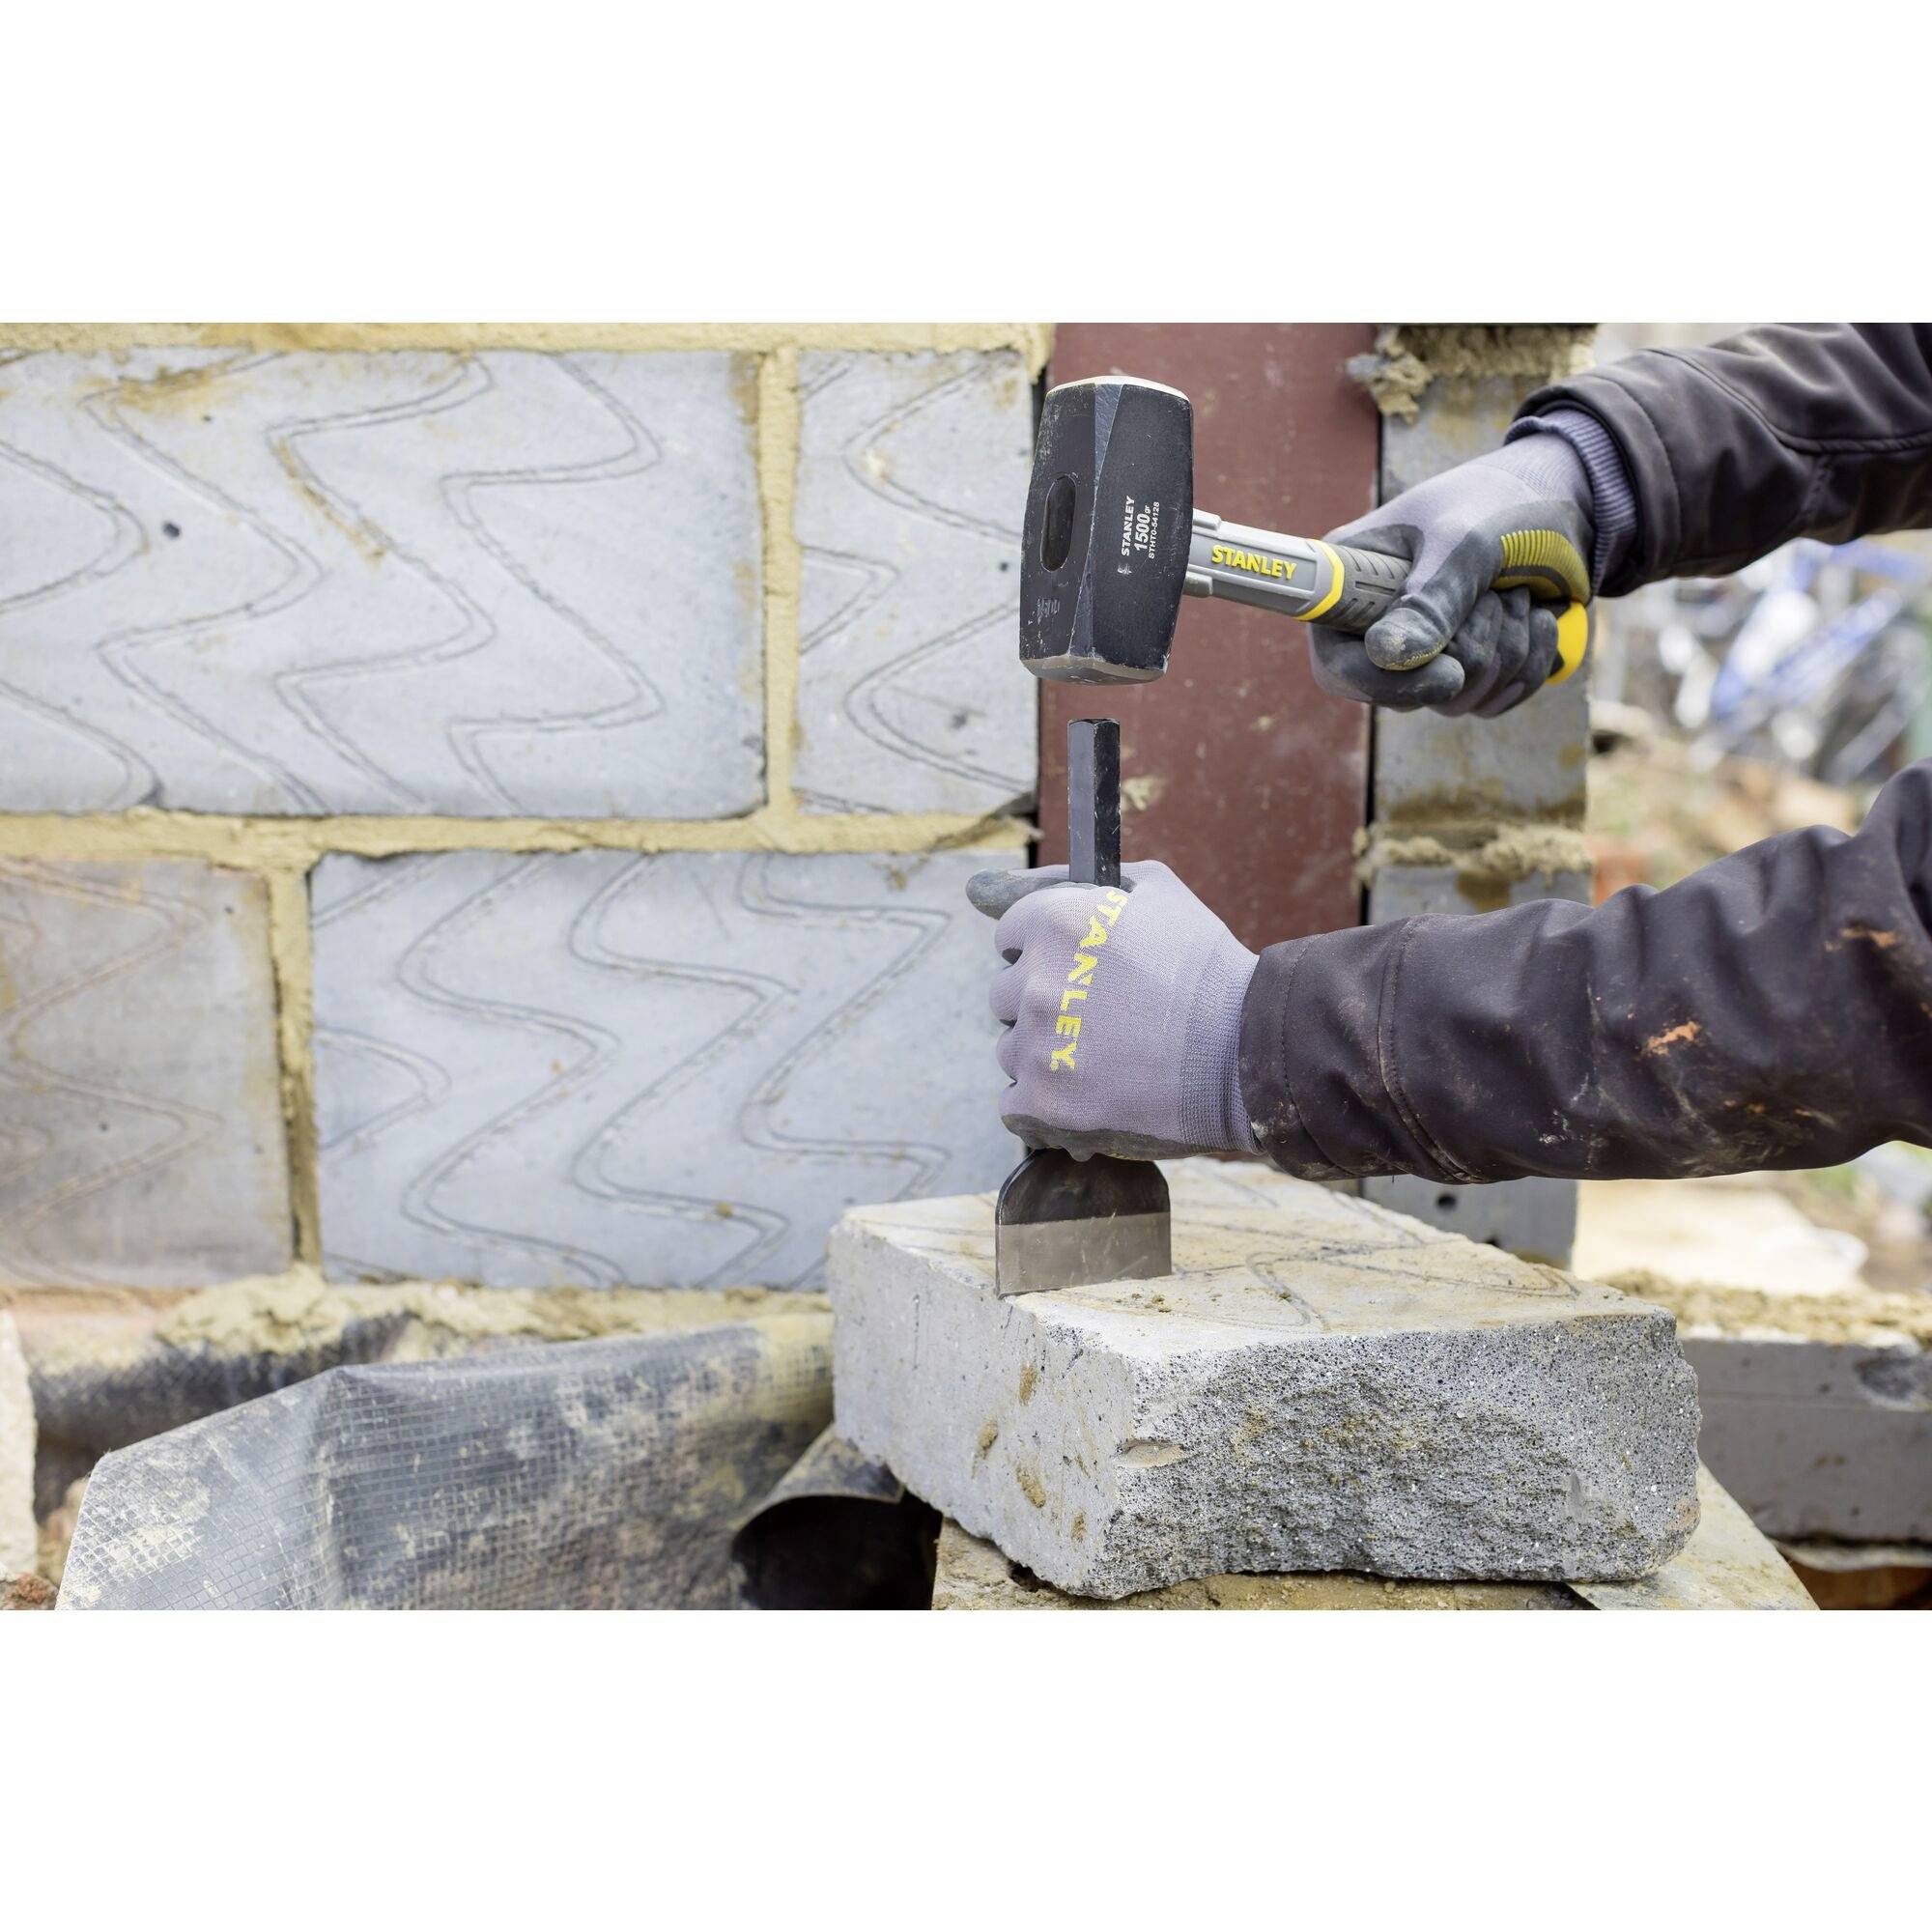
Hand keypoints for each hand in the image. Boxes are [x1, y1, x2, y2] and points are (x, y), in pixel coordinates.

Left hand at [966, 860, 1258, 1161]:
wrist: (1245, 1050)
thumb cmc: (1206, 968)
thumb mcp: (1157, 890)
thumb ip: (1083, 879)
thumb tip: (1004, 886)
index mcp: (1053, 923)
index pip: (1008, 935)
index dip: (1042, 951)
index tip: (1073, 969)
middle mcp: (1035, 981)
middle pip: (1004, 995)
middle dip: (1043, 1002)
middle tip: (1096, 1017)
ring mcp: (1037, 1045)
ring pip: (1010, 1049)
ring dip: (1043, 1054)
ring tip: (1100, 1058)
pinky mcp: (1045, 1101)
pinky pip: (1014, 1103)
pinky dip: (1041, 1103)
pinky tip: (1083, 1093)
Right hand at [1309, 431, 1593, 714]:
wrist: (1566, 502)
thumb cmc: (1504, 503)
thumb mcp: (1466, 542)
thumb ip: (1429, 599)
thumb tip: (1386, 656)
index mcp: (1351, 584)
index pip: (1336, 662)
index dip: (1381, 680)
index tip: (1447, 670)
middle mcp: (1377, 625)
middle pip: (1401, 692)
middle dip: (1468, 651)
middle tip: (1497, 594)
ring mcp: (1422, 653)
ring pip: (1453, 700)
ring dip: (1507, 651)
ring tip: (1521, 595)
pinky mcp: (1466, 669)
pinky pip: (1489, 702)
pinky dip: (1529, 664)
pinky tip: (1539, 618)